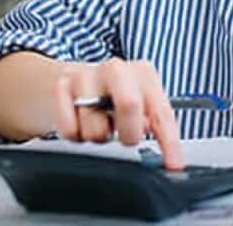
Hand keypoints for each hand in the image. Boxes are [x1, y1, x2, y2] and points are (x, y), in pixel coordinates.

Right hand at [52, 58, 183, 169]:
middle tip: (124, 137)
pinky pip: (70, 130)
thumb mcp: (139, 101)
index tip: (172, 164)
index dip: (169, 143)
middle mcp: (114, 69)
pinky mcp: (60, 87)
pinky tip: (80, 121)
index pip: (160, 111)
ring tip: (98, 123)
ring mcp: (85, 76)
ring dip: (98, 136)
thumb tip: (146, 128)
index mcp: (142, 72)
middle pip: (129, 104)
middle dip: (129, 133)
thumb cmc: (112, 96)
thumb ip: (150, 117)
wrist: (70, 80)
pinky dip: (75, 134)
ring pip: (96, 128)